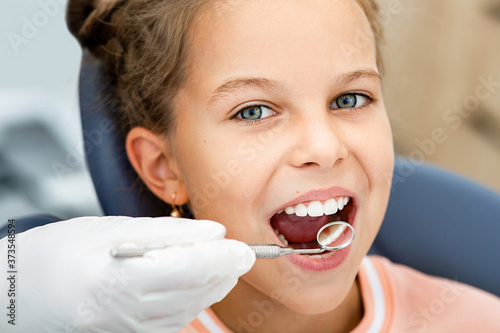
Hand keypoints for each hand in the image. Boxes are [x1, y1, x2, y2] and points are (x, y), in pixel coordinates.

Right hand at [0, 216, 254, 332]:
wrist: (21, 295)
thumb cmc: (57, 255)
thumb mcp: (110, 230)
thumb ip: (166, 234)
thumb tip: (212, 233)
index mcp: (115, 281)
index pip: (187, 271)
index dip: (221, 260)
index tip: (244, 248)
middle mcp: (124, 315)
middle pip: (194, 294)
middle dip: (224, 272)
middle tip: (240, 252)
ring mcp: (127, 332)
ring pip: (189, 310)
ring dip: (214, 286)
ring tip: (225, 263)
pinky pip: (174, 321)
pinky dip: (194, 299)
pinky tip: (199, 281)